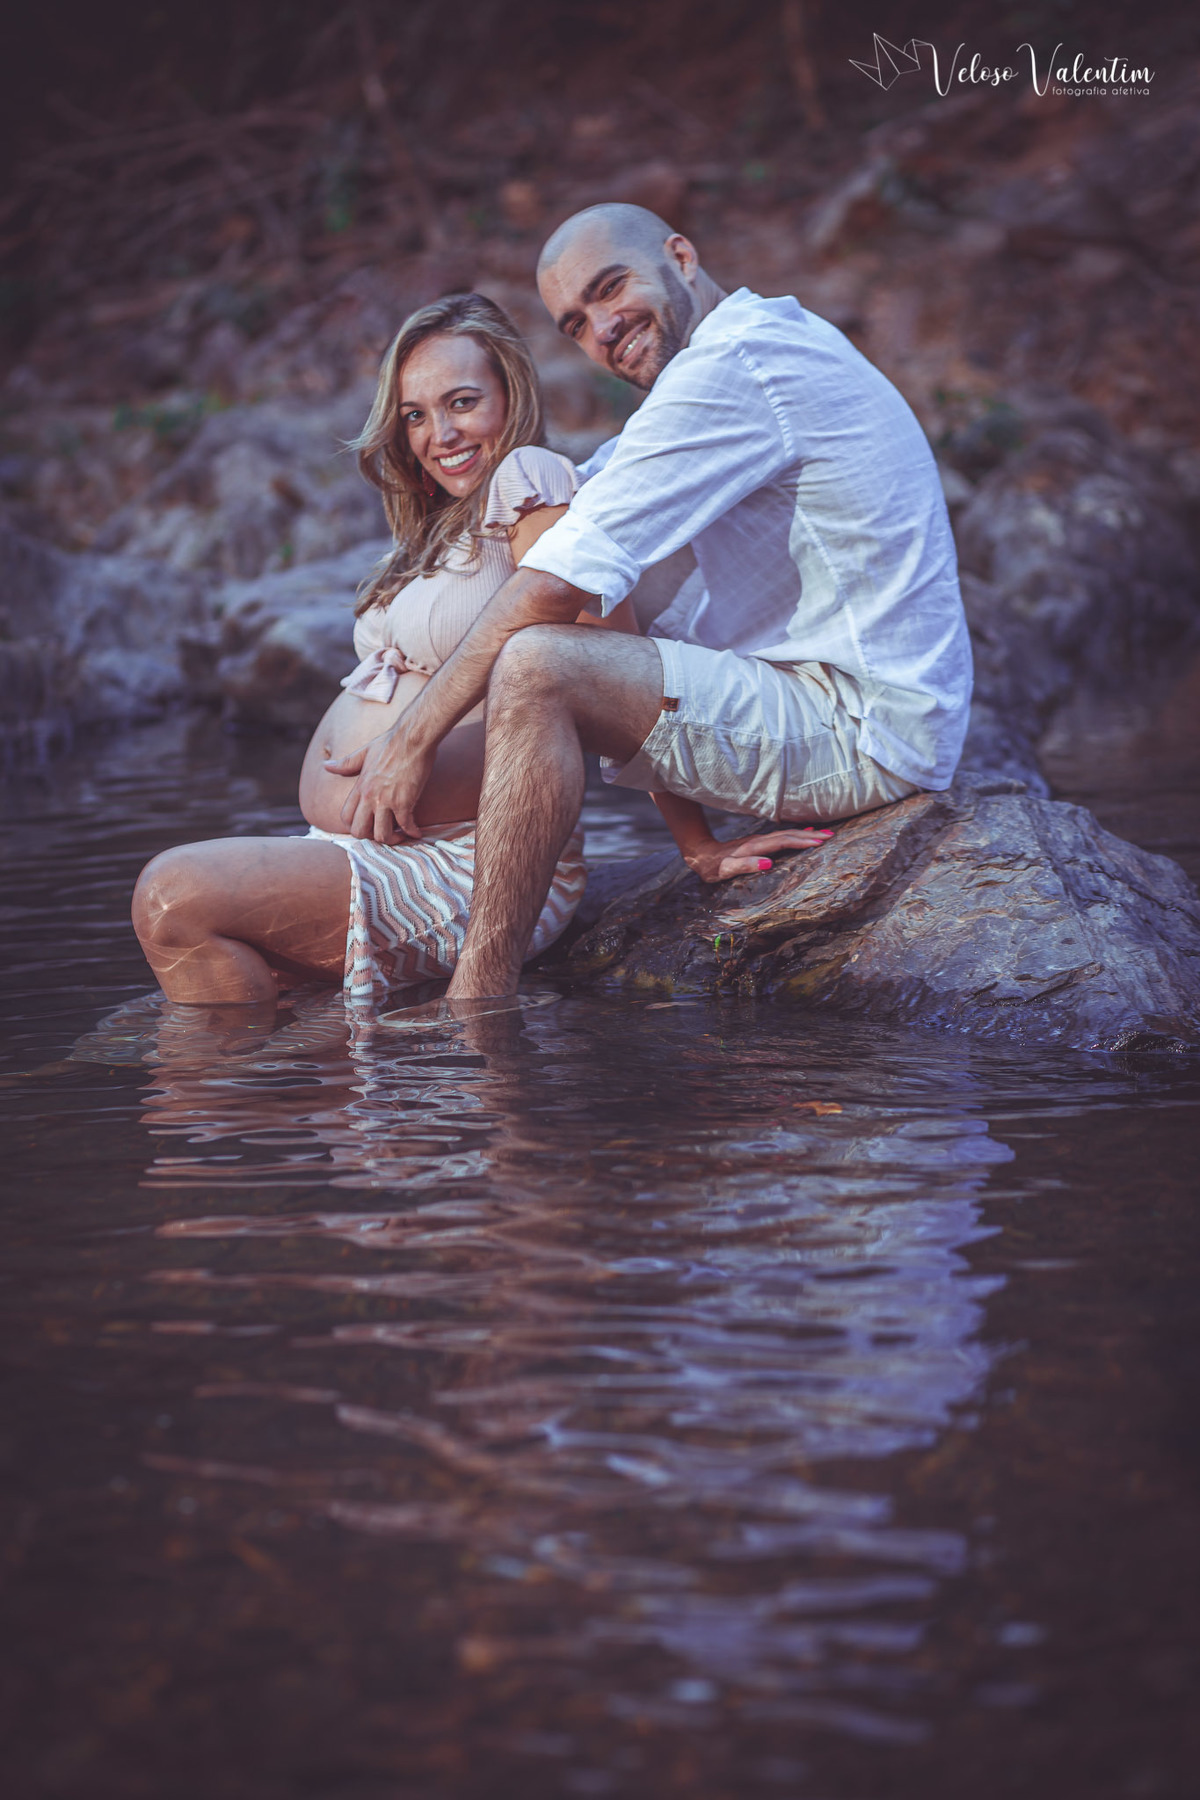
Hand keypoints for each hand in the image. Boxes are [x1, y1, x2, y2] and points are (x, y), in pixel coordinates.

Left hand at [325, 722, 435, 842]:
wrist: (411, 738)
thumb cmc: (391, 743)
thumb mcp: (364, 752)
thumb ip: (346, 763)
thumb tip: (326, 766)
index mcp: (359, 787)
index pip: (346, 817)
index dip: (354, 826)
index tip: (368, 825)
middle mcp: (369, 797)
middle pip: (360, 831)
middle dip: (371, 838)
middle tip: (384, 833)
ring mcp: (386, 801)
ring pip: (381, 834)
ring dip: (392, 839)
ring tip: (401, 835)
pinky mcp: (404, 802)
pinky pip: (405, 826)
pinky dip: (412, 832)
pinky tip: (417, 831)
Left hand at [685, 826, 833, 883]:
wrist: (701, 854)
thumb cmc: (713, 866)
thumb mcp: (725, 870)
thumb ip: (746, 866)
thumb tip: (768, 863)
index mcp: (754, 847)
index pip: (783, 842)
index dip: (801, 841)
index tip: (820, 842)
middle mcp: (759, 841)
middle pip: (788, 835)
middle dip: (810, 835)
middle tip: (831, 836)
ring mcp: (760, 840)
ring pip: (787, 834)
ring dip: (806, 834)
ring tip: (825, 834)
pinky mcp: (759, 843)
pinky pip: (782, 837)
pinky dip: (796, 835)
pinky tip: (805, 834)